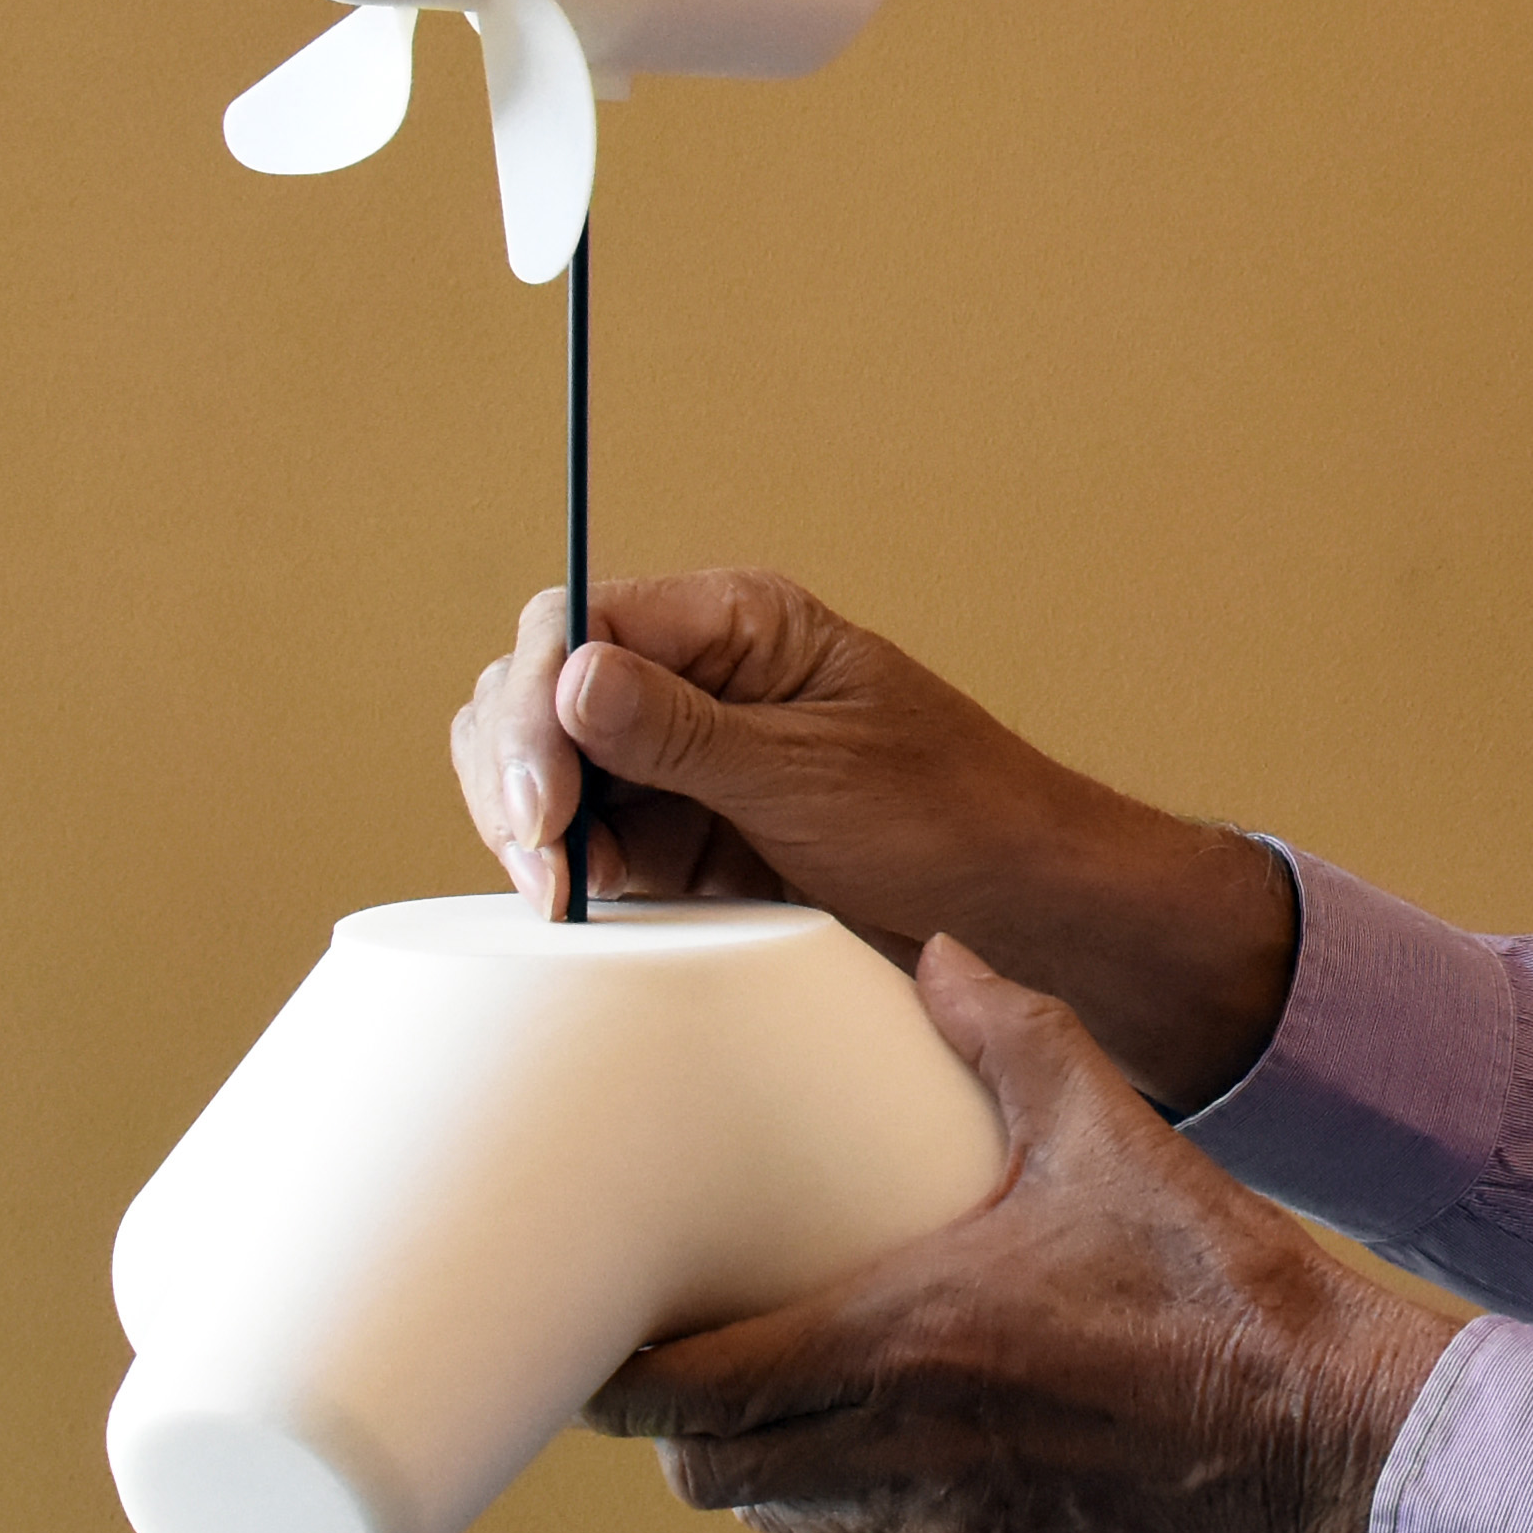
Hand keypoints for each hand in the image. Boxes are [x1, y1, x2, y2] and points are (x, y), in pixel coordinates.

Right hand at [454, 568, 1296, 1110]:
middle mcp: (693, 676)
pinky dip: (562, 870)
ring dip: (529, 828)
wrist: (1016, 907)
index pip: (575, 622)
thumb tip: (568, 676)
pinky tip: (578, 910)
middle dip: (516, 774)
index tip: (545, 807)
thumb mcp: (814, 774)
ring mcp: (678, 757)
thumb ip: (685, 734)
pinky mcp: (677, 833)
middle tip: (545, 871)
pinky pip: (582, 837)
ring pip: (542, 768)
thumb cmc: (948, 819)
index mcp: (734, 624)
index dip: (534, 707)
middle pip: (535, 690)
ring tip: (561, 898)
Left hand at [586, 940, 1459, 1532]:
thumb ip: (1011, 1034)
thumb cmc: (1217, 1277)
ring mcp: (955, 1524)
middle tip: (688, 1368)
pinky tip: (965, 1438)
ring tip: (800, 1399)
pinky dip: (913, 1498)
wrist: (1329, 1424)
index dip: (616, 1389)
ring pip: (803, 1516)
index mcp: (896, 1340)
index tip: (594, 1354)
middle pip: (715, 1478)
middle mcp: (903, 1448)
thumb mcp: (1111, 1130)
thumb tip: (938, 953)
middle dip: (684, 1433)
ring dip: (783, 1468)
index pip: (687, 1398)